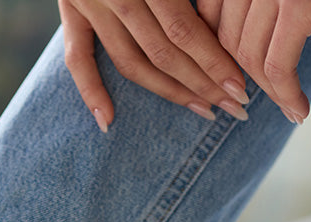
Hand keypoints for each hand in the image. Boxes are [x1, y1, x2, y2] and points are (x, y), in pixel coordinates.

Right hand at [59, 0, 253, 132]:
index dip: (214, 62)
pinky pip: (77, 58)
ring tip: (202, 111)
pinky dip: (90, 91)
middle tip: (235, 109)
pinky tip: (108, 121)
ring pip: (130, 62)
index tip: (241, 88)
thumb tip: (236, 8)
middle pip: (163, 53)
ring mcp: (89, 5)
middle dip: (203, 84)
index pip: (184, 31)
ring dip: (168, 92)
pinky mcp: (69, 10)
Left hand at [203, 0, 310, 122]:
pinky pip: (279, 64)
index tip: (238, 76)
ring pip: (250, 57)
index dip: (221, 53)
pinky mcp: (298, 7)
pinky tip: (300, 110)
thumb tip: (240, 44)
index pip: (209, 18)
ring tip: (289, 107)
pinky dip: (286, 94)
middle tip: (269, 96)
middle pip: (228, 40)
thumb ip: (259, 1)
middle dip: (246, 76)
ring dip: (269, 91)